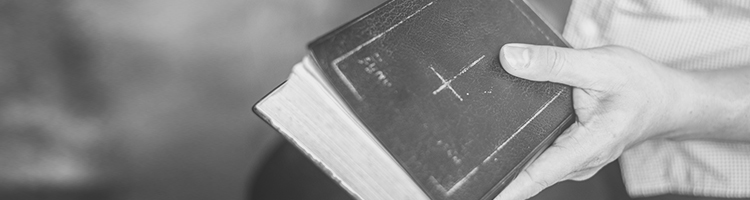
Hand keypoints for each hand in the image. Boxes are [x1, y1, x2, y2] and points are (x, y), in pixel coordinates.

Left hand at [494, 44, 692, 199]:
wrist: (667, 99)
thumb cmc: (640, 85)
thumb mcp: (597, 66)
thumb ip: (552, 64)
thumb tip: (511, 59)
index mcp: (587, 147)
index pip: (538, 175)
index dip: (509, 189)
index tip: (485, 196)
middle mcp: (580, 162)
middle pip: (530, 172)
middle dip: (500, 171)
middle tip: (469, 171)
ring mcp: (576, 161)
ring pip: (536, 164)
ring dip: (511, 160)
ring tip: (481, 155)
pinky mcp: (573, 154)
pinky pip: (543, 156)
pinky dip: (525, 149)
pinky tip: (508, 140)